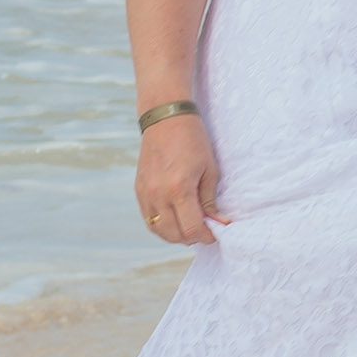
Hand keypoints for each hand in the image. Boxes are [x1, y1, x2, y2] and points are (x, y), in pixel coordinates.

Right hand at [135, 113, 224, 244]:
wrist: (165, 119)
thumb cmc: (192, 140)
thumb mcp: (209, 169)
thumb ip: (210, 200)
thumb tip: (218, 223)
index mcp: (179, 189)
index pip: (192, 228)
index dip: (206, 236)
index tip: (214, 233)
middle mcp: (158, 194)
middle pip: (175, 234)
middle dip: (192, 237)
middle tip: (204, 230)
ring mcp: (146, 193)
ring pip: (159, 230)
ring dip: (175, 234)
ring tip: (189, 226)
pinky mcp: (139, 190)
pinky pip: (149, 218)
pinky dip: (162, 225)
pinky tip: (174, 218)